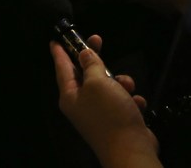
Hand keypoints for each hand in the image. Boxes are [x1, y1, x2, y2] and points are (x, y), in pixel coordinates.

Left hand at [51, 39, 158, 167]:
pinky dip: (130, 100)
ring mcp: (99, 114)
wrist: (130, 149)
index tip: (54, 41)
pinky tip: (136, 104)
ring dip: (120, 83)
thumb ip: (91, 65)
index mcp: (71, 96)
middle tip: (97, 39)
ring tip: (127, 87)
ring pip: (108, 86)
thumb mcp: (98, 82)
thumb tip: (84, 54)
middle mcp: (82, 104)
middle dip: (95, 59)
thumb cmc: (109, 113)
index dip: (59, 53)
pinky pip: (122, 101)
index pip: (62, 69)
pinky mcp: (117, 120)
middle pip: (86, 74)